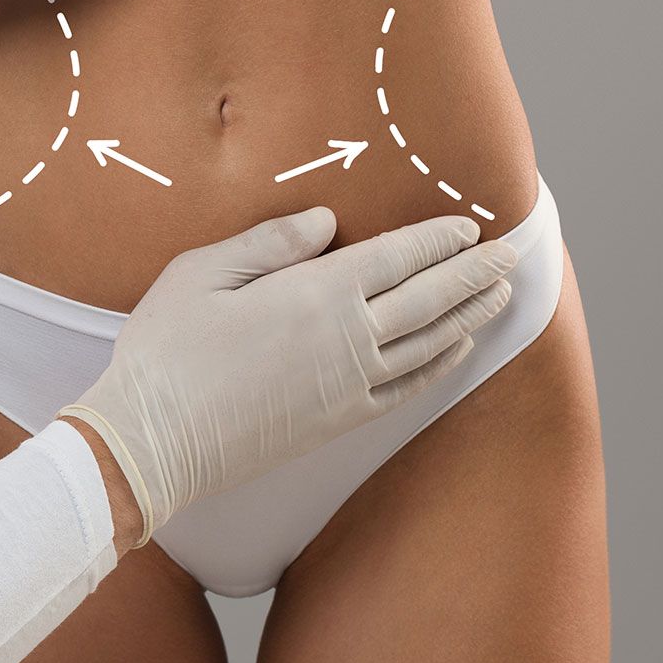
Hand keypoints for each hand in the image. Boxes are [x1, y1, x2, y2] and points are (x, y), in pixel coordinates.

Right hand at [60, 209, 518, 545]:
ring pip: (428, 344)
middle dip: (473, 274)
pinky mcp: (338, 421)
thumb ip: (270, 241)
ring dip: (469, 316)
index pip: (397, 257)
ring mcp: (348, 385)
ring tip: (499, 296)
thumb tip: (328, 220)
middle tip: (509, 255)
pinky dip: (439, 366)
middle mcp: (347, 339)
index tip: (469, 225)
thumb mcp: (202, 272)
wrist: (153, 442)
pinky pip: (406, 389)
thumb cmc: (166, 350)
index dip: (438, 240)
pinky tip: (455, 350)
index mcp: (315, 293)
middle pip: (428, 299)